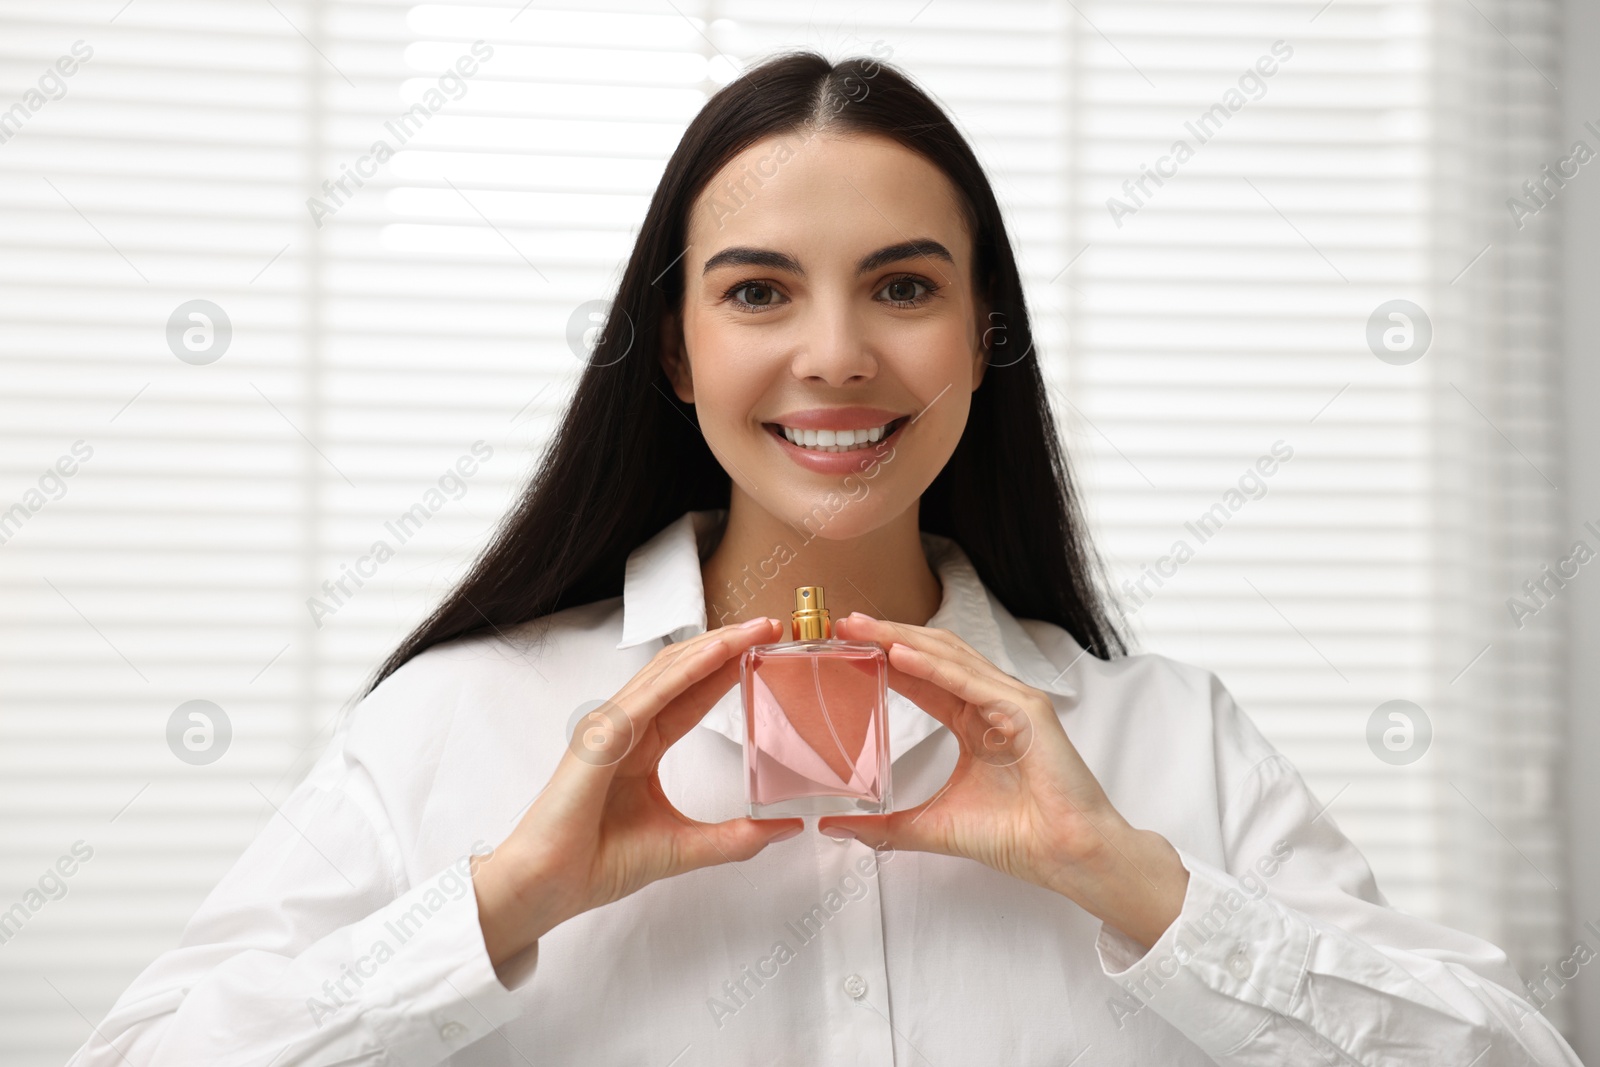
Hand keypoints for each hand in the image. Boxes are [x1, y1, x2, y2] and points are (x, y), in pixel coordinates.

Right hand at [473, 617, 801, 968]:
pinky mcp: (602, 736)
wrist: (551, 886)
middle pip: (683, 671)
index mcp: (641, 745)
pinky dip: (687, 670)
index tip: (766, 650)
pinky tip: (718, 653)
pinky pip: (651, 695)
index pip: (692, 695)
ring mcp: (610, 727)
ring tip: (754, 629)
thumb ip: (736, 837)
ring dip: (714, 646)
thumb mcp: (685, 845)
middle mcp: (625, 727)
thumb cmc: (600, 863)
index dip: (727, 668)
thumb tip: (785, 827)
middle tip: (771, 626)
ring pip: (668, 671)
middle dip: (728, 645)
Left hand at [821, 613, 1188, 948]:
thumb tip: (835, 828)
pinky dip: (934, 666)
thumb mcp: (933, 826)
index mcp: (974, 722)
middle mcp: (992, 704)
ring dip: (904, 639)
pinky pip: (972, 682)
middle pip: (933, 656)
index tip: (845, 647)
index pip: (923, 678)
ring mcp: (1012, 702)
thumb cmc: (1017, 837)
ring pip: (951, 658)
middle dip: (888, 636)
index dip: (885, 658)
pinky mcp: (1027, 711)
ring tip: (864, 630)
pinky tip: (900, 654)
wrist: (1066, 856)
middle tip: (845, 625)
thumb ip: (884, 826)